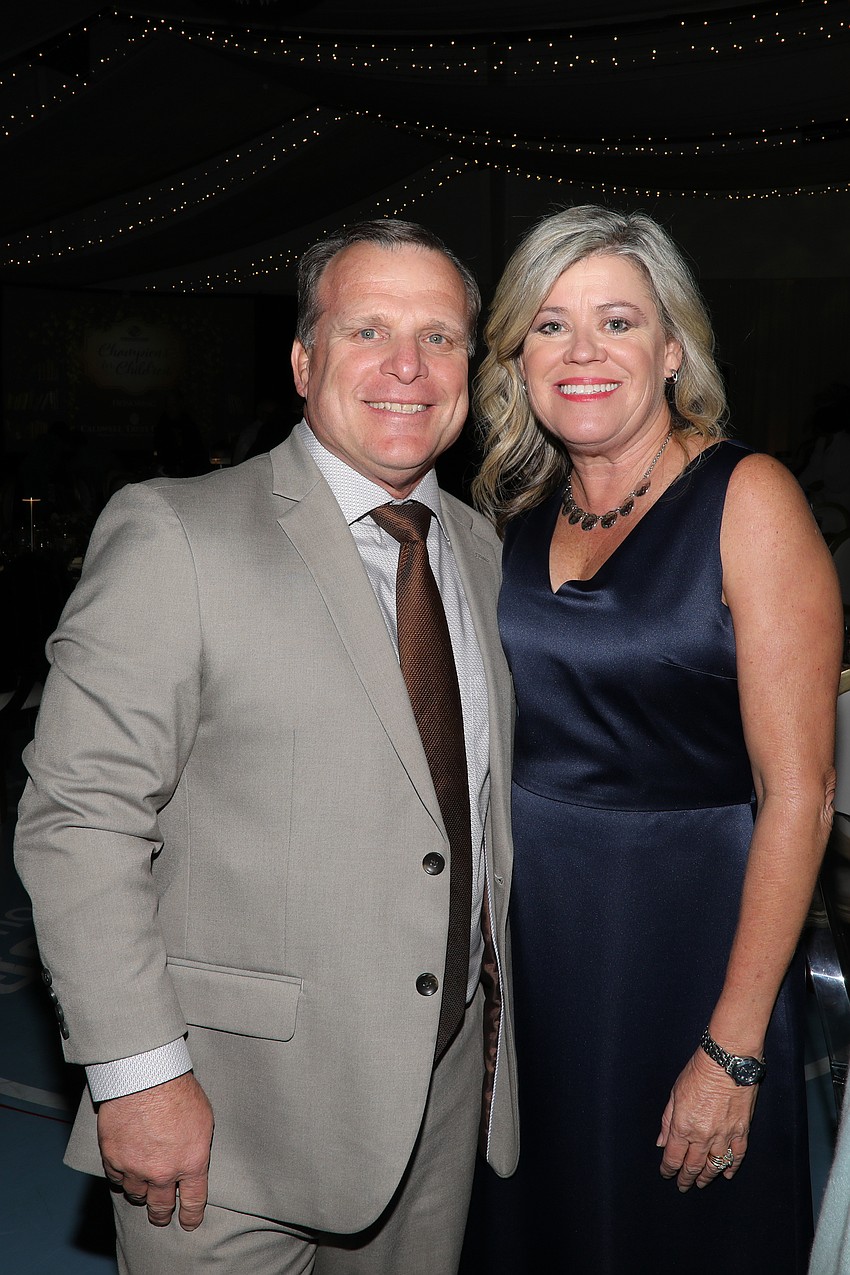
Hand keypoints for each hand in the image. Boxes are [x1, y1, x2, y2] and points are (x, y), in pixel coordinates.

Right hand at [98, 1071, 213, 1229]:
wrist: (144, 1075)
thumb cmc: (177, 1088)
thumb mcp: (203, 1117)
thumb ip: (196, 1144)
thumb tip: (192, 1156)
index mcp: (191, 1162)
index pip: (194, 1201)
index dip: (191, 1216)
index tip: (189, 1223)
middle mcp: (164, 1171)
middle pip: (161, 1206)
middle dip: (162, 1214)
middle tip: (161, 1217)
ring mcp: (136, 1168)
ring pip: (136, 1194)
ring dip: (141, 1192)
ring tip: (143, 1189)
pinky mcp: (113, 1158)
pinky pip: (116, 1179)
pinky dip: (121, 1177)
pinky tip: (125, 1173)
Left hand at [657, 1049, 757, 1191]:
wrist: (727, 1062)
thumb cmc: (698, 1073)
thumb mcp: (674, 1093)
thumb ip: (667, 1120)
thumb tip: (661, 1142)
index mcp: (683, 1126)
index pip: (673, 1157)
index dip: (669, 1169)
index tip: (667, 1174)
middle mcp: (703, 1136)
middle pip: (693, 1166)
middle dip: (686, 1178)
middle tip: (683, 1185)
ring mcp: (724, 1136)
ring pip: (714, 1165)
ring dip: (707, 1176)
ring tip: (702, 1182)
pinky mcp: (741, 1131)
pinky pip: (737, 1155)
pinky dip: (732, 1166)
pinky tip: (727, 1173)